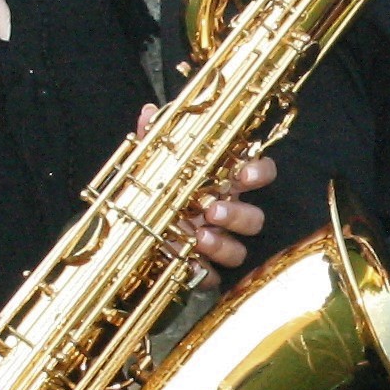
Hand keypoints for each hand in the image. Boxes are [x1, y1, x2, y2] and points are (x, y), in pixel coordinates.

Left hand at [137, 108, 274, 274]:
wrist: (130, 229)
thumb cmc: (152, 192)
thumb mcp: (152, 164)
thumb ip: (156, 141)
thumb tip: (149, 112)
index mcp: (222, 185)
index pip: (260, 174)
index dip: (260, 173)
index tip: (242, 175)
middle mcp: (225, 214)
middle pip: (256, 219)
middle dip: (238, 215)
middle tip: (212, 211)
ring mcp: (216, 243)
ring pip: (240, 252)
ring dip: (223, 246)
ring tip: (198, 237)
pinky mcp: (200, 268)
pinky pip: (212, 277)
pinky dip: (202, 272)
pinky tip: (187, 263)